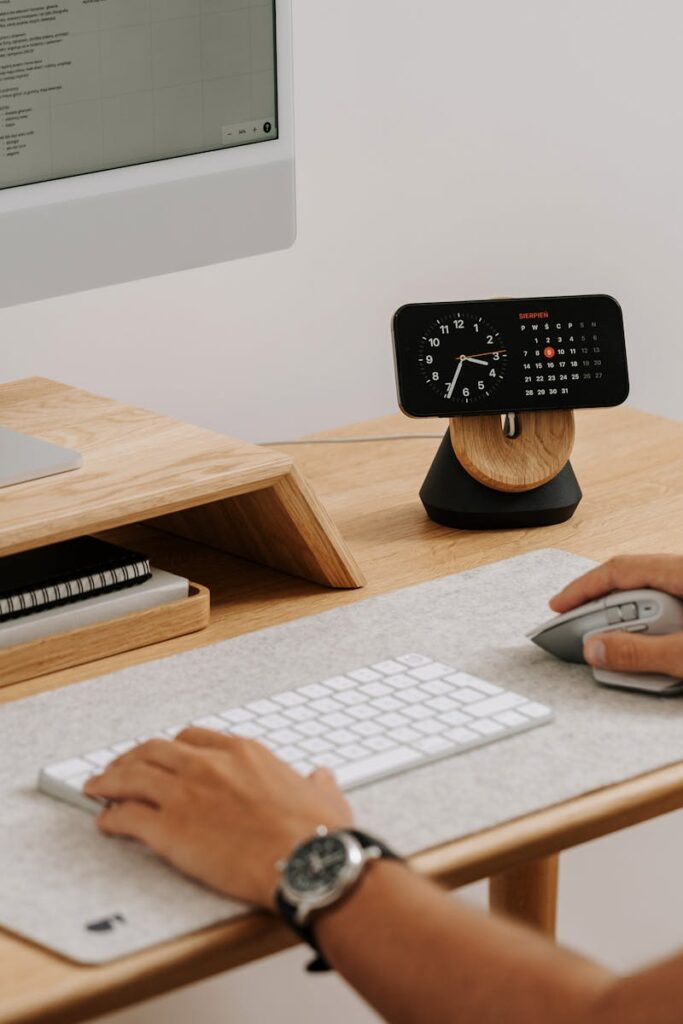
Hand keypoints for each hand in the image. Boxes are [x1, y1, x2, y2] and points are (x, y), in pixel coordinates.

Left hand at [84, 729, 352, 908]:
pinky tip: (105, 823)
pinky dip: (111, 818)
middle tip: (121, 767)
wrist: (305, 861)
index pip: (193, 738)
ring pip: (132, 776)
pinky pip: (126, 817)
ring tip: (97, 787)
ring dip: (110, 781)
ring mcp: (185, 795)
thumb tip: (321, 778)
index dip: (173, 747)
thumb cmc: (315, 833)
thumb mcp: (325, 796)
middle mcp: (208, 766)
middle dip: (133, 757)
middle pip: (155, 750)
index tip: (164, 755)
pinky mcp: (169, 830)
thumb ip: (318, 783)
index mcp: (243, 753)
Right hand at [550, 555, 682, 677]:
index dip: (583, 588)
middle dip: (602, 606)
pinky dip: (650, 628)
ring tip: (611, 644)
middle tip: (577, 627)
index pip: (620, 569)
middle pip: (633, 581)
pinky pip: (670, 608)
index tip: (559, 605)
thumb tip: (596, 649)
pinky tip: (649, 649)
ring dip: (628, 620)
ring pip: (653, 596)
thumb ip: (640, 652)